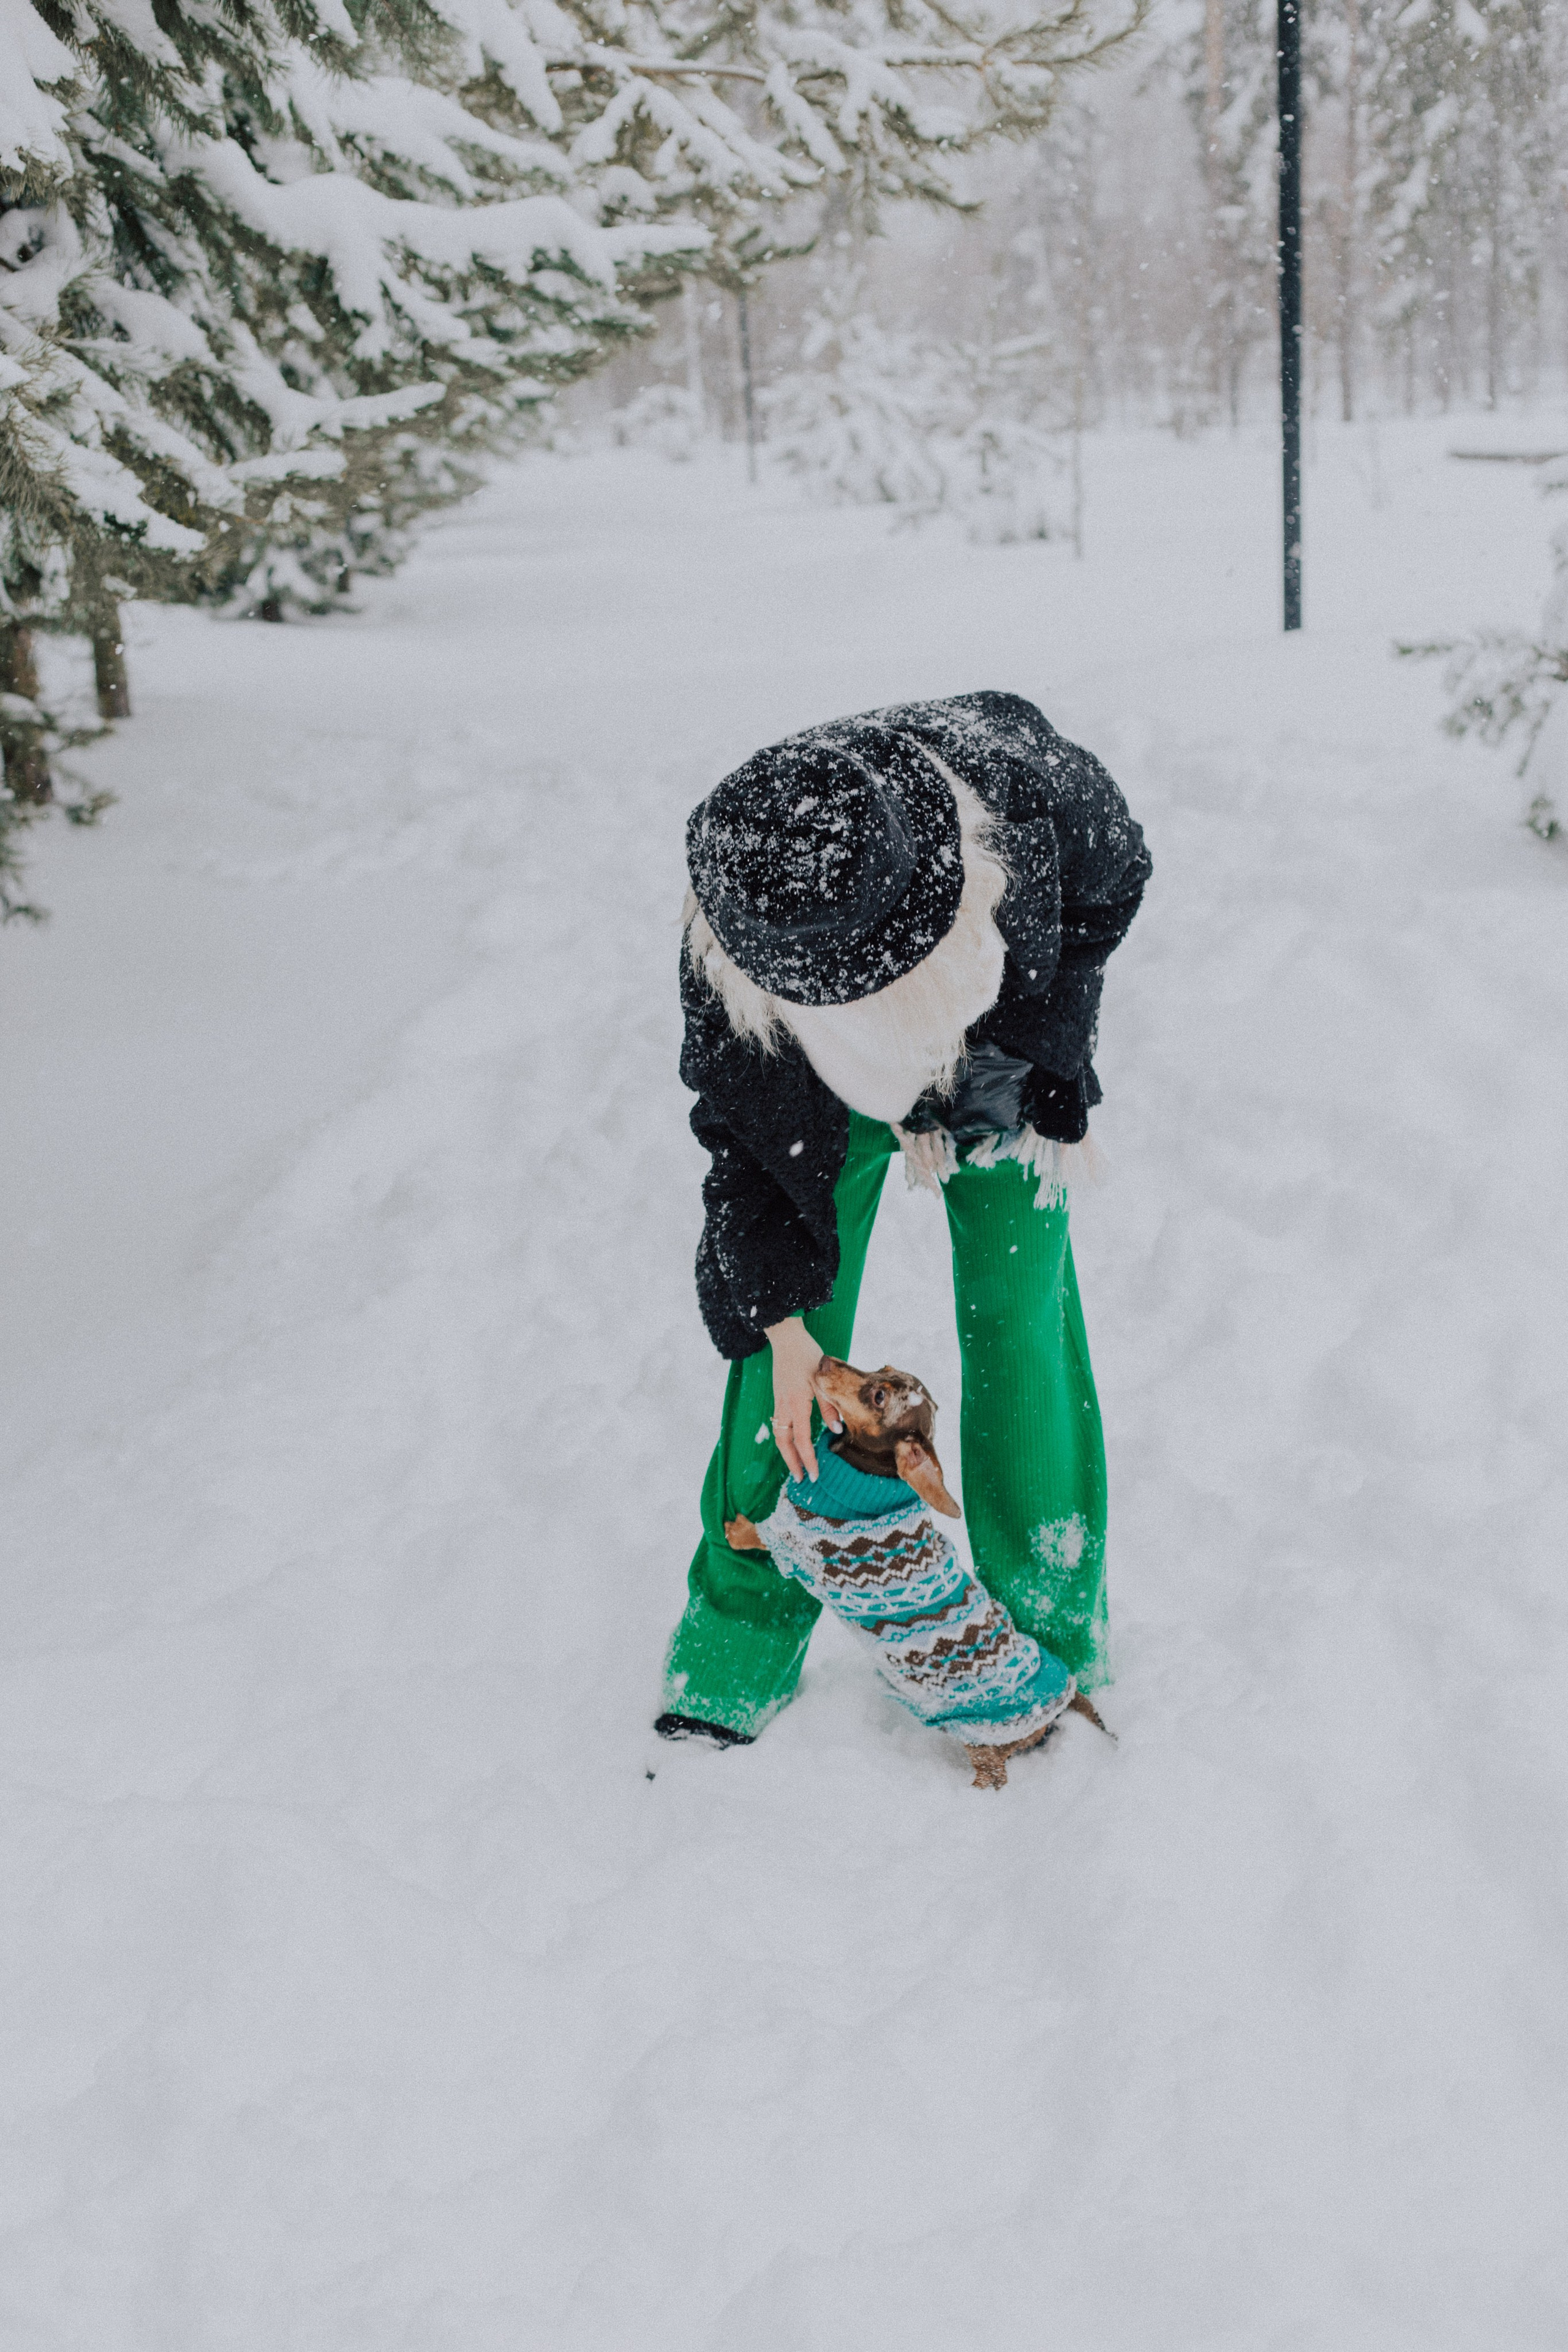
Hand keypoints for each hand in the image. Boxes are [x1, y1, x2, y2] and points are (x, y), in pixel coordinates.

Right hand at [764, 1317, 839, 1481]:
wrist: (786, 1338)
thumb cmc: (807, 1356)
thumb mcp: (823, 1381)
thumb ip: (829, 1407)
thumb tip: (836, 1430)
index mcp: (797, 1404)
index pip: (802, 1440)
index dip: (808, 1460)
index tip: (814, 1476)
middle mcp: (785, 1407)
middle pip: (784, 1443)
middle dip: (792, 1463)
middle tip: (801, 1479)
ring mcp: (779, 1402)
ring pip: (780, 1435)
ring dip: (787, 1452)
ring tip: (795, 1465)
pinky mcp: (778, 1397)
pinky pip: (779, 1424)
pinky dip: (785, 1438)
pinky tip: (792, 1442)